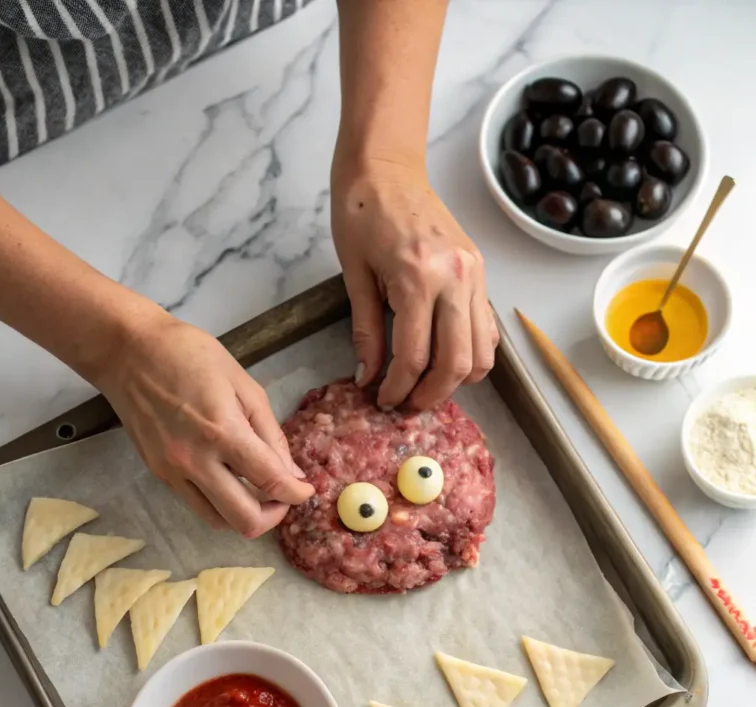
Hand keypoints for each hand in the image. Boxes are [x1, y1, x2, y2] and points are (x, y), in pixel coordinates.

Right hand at [98, 313, 313, 535]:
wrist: (127, 351)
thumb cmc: (188, 354)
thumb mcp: (243, 384)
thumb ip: (269, 432)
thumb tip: (289, 472)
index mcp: (222, 432)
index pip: (270, 481)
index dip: (297, 494)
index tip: (306, 491)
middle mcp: (195, 461)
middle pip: (244, 520)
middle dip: (274, 516)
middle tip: (282, 496)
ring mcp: (173, 472)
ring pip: (218, 522)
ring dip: (245, 516)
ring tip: (258, 493)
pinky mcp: (159, 474)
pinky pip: (197, 505)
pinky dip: (220, 504)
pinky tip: (231, 482)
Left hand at [331, 159, 498, 408]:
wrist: (387, 166)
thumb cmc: (362, 213)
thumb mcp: (354, 276)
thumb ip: (366, 332)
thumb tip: (368, 378)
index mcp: (418, 279)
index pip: (414, 357)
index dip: (397, 388)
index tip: (382, 400)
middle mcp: (456, 279)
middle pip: (456, 363)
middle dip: (431, 394)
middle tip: (407, 404)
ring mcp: (475, 275)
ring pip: (483, 353)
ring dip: (457, 380)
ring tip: (427, 386)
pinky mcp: (481, 272)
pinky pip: (488, 328)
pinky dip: (473, 353)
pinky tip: (446, 358)